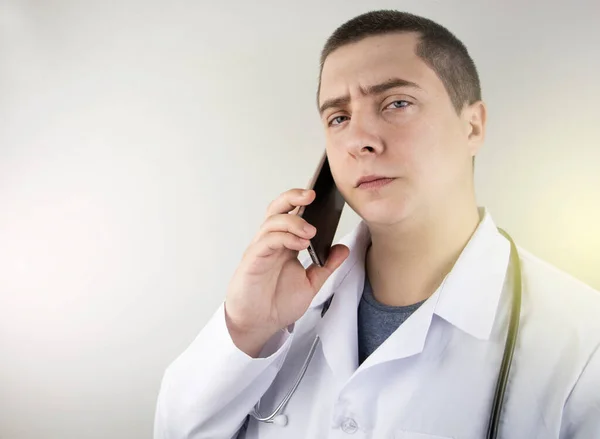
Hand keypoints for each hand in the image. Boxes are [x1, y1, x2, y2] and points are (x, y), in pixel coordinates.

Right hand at [224, 188, 348, 356]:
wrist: (259, 325)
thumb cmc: (277, 303)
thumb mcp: (311, 283)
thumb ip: (326, 265)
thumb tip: (343, 248)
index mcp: (284, 244)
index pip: (291, 213)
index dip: (302, 201)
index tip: (323, 195)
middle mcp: (271, 242)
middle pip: (278, 209)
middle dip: (293, 197)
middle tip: (311, 195)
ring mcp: (260, 250)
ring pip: (272, 222)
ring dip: (294, 222)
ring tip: (312, 232)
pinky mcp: (252, 261)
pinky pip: (266, 241)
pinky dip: (284, 238)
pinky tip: (300, 243)